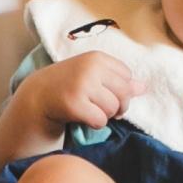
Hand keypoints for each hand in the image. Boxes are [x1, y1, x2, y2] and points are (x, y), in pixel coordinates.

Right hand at [19, 52, 139, 135]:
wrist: (38, 96)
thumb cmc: (69, 85)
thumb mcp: (93, 76)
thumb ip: (118, 80)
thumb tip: (144, 87)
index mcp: (97, 58)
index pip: (127, 76)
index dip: (121, 89)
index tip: (106, 93)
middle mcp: (90, 68)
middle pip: (124, 93)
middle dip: (117, 105)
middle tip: (102, 108)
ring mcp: (81, 85)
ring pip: (112, 108)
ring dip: (104, 115)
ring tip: (90, 110)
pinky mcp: (74, 104)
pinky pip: (100, 120)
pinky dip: (94, 124)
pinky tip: (82, 118)